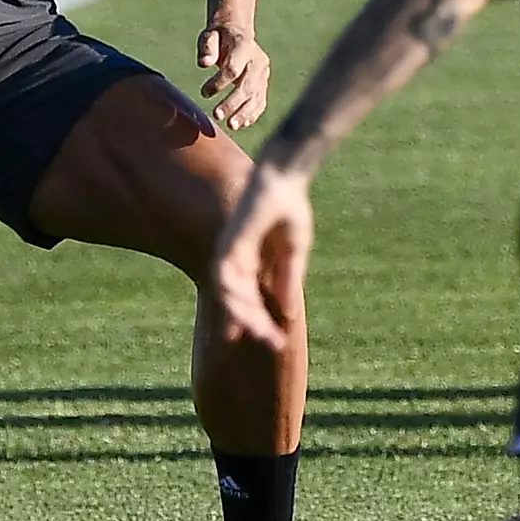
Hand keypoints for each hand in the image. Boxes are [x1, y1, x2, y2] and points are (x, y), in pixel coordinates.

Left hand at [197, 20, 269, 130]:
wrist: (237, 33)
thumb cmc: (219, 36)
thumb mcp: (210, 35)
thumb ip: (207, 47)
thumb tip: (204, 64)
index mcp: (244, 46)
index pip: (233, 69)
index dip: (219, 83)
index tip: (204, 92)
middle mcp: (258, 60)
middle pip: (247, 86)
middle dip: (233, 103)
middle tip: (217, 115)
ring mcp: (263, 73)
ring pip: (257, 96)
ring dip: (244, 113)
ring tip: (231, 125)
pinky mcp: (264, 83)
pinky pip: (261, 100)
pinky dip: (253, 113)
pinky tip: (243, 124)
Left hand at [207, 157, 313, 350]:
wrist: (283, 176)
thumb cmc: (289, 206)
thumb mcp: (294, 250)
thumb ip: (288, 279)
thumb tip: (285, 314)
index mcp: (251, 264)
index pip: (253, 301)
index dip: (264, 322)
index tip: (278, 343)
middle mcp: (236, 261)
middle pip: (238, 302)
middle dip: (254, 324)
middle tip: (270, 343)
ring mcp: (230, 251)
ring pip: (228, 293)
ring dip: (243, 314)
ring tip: (259, 332)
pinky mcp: (230, 241)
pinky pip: (225, 273)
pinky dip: (233, 291)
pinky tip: (244, 307)